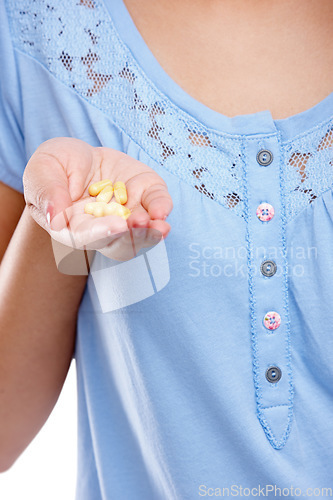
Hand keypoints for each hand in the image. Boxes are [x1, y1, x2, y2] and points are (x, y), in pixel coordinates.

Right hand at [23, 138, 172, 260]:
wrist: (79, 157)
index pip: (87, 238)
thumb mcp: (41, 171)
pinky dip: (161, 208)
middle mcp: (104, 229)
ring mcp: (127, 214)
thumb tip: (56, 219)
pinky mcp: (144, 196)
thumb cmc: (54, 167)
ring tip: (159, 226)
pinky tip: (163, 211)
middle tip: (139, 225)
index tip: (116, 226)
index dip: (102, 233)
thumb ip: (46, 193)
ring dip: (151, 233)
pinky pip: (156, 206)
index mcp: (74, 228)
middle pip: (120, 245)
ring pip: (142, 235)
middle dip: (132, 238)